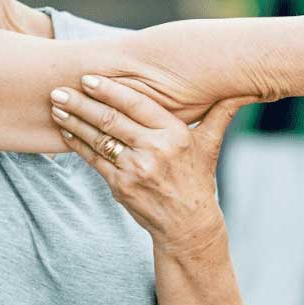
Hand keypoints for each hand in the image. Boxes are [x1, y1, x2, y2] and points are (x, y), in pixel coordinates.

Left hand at [49, 76, 252, 252]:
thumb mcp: (210, 145)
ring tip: (55, 105)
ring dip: (73, 121)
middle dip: (81, 102)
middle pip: (111, 120)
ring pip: (98, 139)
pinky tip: (65, 130)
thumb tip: (248, 88)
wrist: (188, 226)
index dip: (110, 90)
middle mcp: (155, 151)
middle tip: (58, 88)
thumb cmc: (197, 179)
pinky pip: (94, 160)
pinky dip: (77, 144)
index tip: (88, 78)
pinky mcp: (121, 186)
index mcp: (175, 134)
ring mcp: (136, 170)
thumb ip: (221, 113)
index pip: (137, 104)